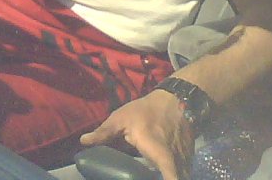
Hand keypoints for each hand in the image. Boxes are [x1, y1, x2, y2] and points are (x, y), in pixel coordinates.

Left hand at [80, 89, 194, 179]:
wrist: (177, 99)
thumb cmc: (146, 110)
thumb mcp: (122, 118)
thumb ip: (104, 132)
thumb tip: (83, 141)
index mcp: (157, 151)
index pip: (170, 173)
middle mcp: (175, 157)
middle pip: (179, 177)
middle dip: (169, 179)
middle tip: (150, 177)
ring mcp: (185, 158)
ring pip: (183, 175)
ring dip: (172, 176)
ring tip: (159, 174)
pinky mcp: (189, 157)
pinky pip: (185, 171)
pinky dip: (177, 174)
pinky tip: (165, 173)